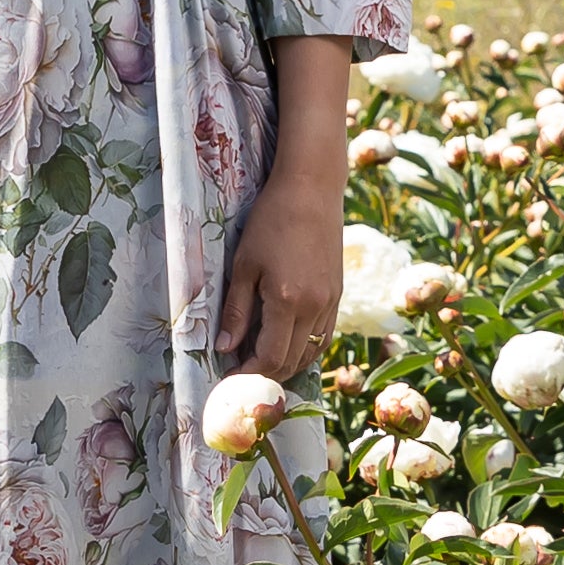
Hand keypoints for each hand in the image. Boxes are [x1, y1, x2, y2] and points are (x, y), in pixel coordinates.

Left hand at [216, 180, 339, 381]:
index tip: (228, 374)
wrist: (312, 190)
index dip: (248, 372)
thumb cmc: (271, 221)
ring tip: (261, 360)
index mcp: (287, 301)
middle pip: (292, 362)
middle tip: (240, 370)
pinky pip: (324, 336)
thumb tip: (225, 348)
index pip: (269, 358)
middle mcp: (314, 308)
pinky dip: (306, 349)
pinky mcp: (338, 295)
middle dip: (265, 373)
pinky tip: (287, 343)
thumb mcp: (244, 264)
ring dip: (287, 364)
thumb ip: (236, 310)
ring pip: (311, 353)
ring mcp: (331, 302)